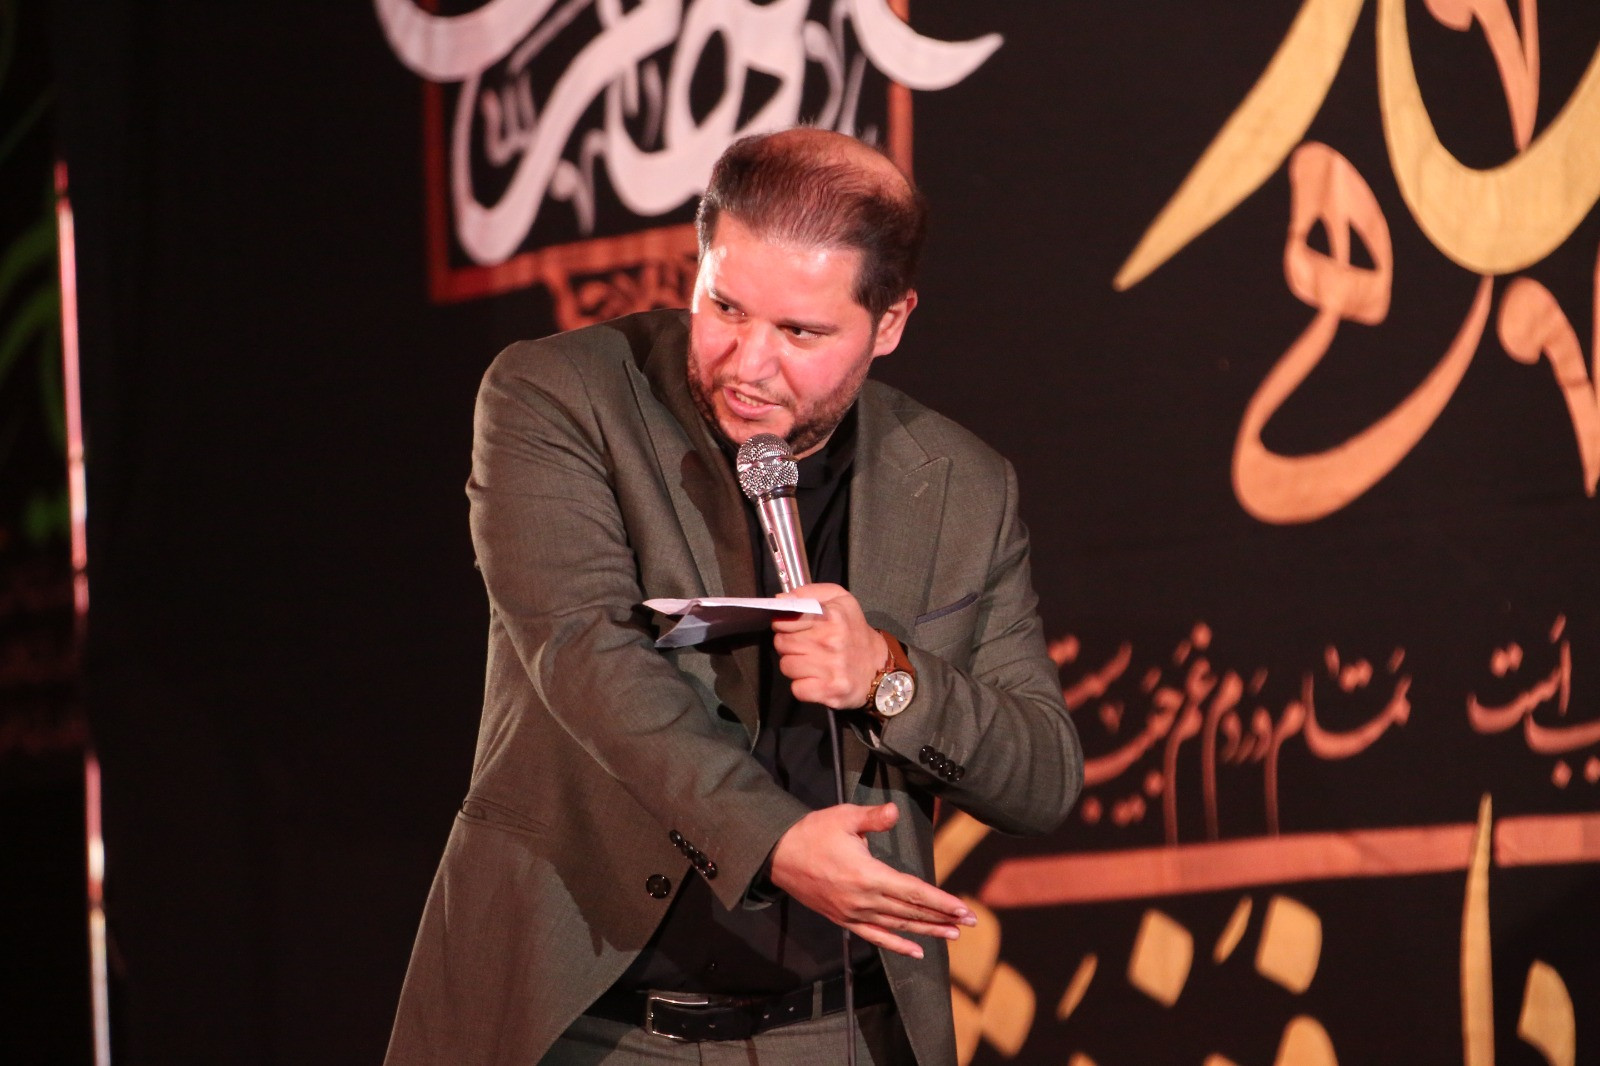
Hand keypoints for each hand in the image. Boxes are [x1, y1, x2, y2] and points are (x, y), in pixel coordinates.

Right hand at [768, 803, 976, 958]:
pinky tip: (916, 952)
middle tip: (969, 922)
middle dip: (942, 918)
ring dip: (927, 932)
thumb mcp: (843, 817)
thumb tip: (895, 812)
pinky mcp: (843, 919)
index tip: (963, 908)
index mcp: (867, 874)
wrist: (778, 855)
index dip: (940, 901)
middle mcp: (863, 899)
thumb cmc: (812, 833)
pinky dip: (897, 946)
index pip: (913, 891)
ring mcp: (853, 913)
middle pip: (911, 912)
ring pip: (898, 927)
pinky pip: (875, 937)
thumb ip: (873, 818)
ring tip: (951, 935)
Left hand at [771, 583, 887, 708]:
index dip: (783, 624)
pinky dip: (802, 686)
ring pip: (786, 666)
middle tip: (805, 646)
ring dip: (794, 665)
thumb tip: (781, 599)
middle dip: (788, 645)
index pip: (785, 619)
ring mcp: (830, 667)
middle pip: (782, 643)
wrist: (878, 667)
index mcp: (831, 616)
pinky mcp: (830, 690)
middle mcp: (830, 641)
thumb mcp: (840, 599)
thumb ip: (809, 592)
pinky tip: (815, 679)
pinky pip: (796, 689)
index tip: (791, 627)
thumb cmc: (853, 631)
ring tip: (811, 662)